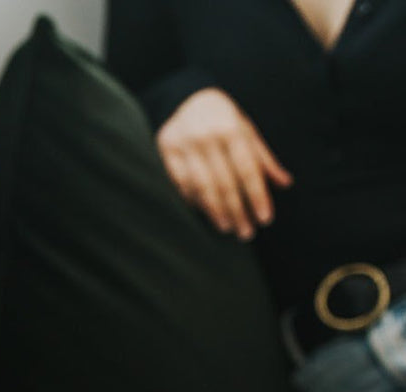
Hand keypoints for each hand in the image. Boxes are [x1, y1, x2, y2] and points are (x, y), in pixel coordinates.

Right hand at [156, 87, 291, 239]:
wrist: (186, 99)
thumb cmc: (223, 118)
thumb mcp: (247, 130)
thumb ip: (263, 158)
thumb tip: (285, 184)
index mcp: (232, 130)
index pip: (248, 170)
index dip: (257, 196)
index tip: (265, 219)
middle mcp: (207, 138)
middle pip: (225, 183)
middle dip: (238, 210)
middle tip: (246, 232)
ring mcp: (184, 146)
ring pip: (202, 187)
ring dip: (216, 211)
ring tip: (228, 227)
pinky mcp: (166, 152)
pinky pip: (180, 184)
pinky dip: (193, 200)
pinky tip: (204, 212)